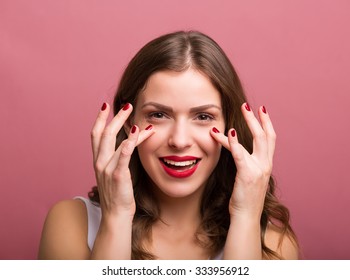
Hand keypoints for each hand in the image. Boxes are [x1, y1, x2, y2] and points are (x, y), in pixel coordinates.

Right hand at [91, 103, 153, 218]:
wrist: (115, 216)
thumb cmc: (117, 195)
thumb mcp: (113, 174)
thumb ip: (116, 159)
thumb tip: (125, 145)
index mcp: (98, 161)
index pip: (96, 135)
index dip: (100, 119)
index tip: (105, 106)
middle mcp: (100, 162)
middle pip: (104, 133)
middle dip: (115, 117)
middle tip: (127, 105)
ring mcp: (107, 169)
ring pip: (114, 141)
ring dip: (126, 125)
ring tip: (136, 116)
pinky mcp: (117, 176)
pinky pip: (123, 156)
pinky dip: (130, 142)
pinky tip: (137, 132)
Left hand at [210, 103, 275, 219]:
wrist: (246, 217)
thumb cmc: (245, 198)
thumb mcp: (249, 177)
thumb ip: (248, 164)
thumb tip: (240, 152)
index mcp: (266, 165)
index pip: (270, 139)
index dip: (267, 123)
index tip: (262, 110)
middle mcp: (265, 165)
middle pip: (266, 135)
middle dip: (258, 118)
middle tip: (248, 105)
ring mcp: (258, 169)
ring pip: (257, 140)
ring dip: (248, 122)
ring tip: (241, 109)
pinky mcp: (247, 175)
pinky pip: (240, 155)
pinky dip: (234, 142)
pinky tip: (229, 132)